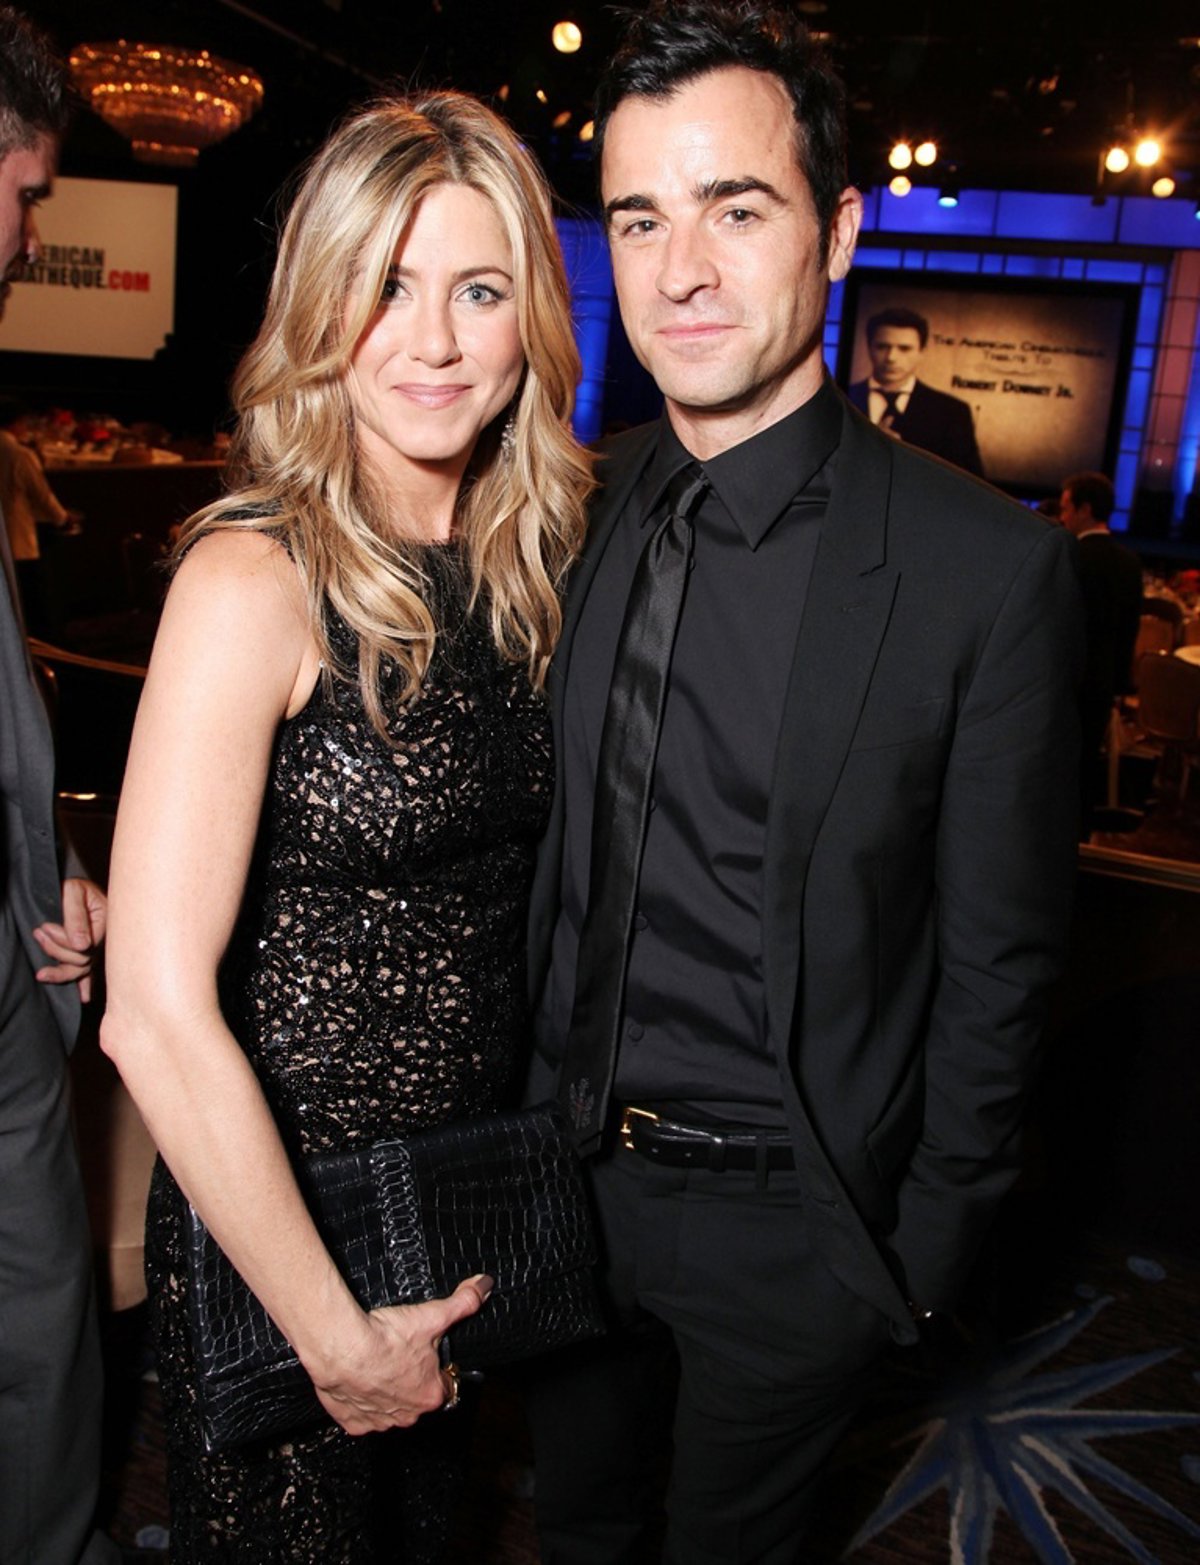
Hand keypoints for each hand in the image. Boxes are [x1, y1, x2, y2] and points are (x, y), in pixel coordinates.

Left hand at [34, 877, 107, 1001]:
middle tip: (39, 931)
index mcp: (108, 923)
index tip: (45, 927)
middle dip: (56, 949)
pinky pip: (90, 972)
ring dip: (59, 968)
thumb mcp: (74, 892)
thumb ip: (76, 916)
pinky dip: (86, 985)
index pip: (86, 947)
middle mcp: (106, 940)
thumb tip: (81, 945)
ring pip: (81, 969)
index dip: (63, 941)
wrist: (78, 886)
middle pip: (82, 961)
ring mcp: (99, 948)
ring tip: (40, 948)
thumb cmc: (76, 886)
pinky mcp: (91, 952)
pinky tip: (84, 998)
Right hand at [310, 1273, 492, 1435]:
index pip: (444, 1384)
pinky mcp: (352, 1422)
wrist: (342, 1349)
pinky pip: (360, 1414)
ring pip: (388, 1407)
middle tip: (399, 1354)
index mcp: (431, 1394)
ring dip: (385, 1390)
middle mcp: (407, 1415)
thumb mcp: (433, 1315)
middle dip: (410, 1378)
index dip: (437, 1367)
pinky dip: (359, 1399)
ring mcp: (379, 1421)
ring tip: (377, 1363)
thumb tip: (483, 1286)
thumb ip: (463, 1302)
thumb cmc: (385, 1338)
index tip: (426, 1353)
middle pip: (415, 1397)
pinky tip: (357, 1379)